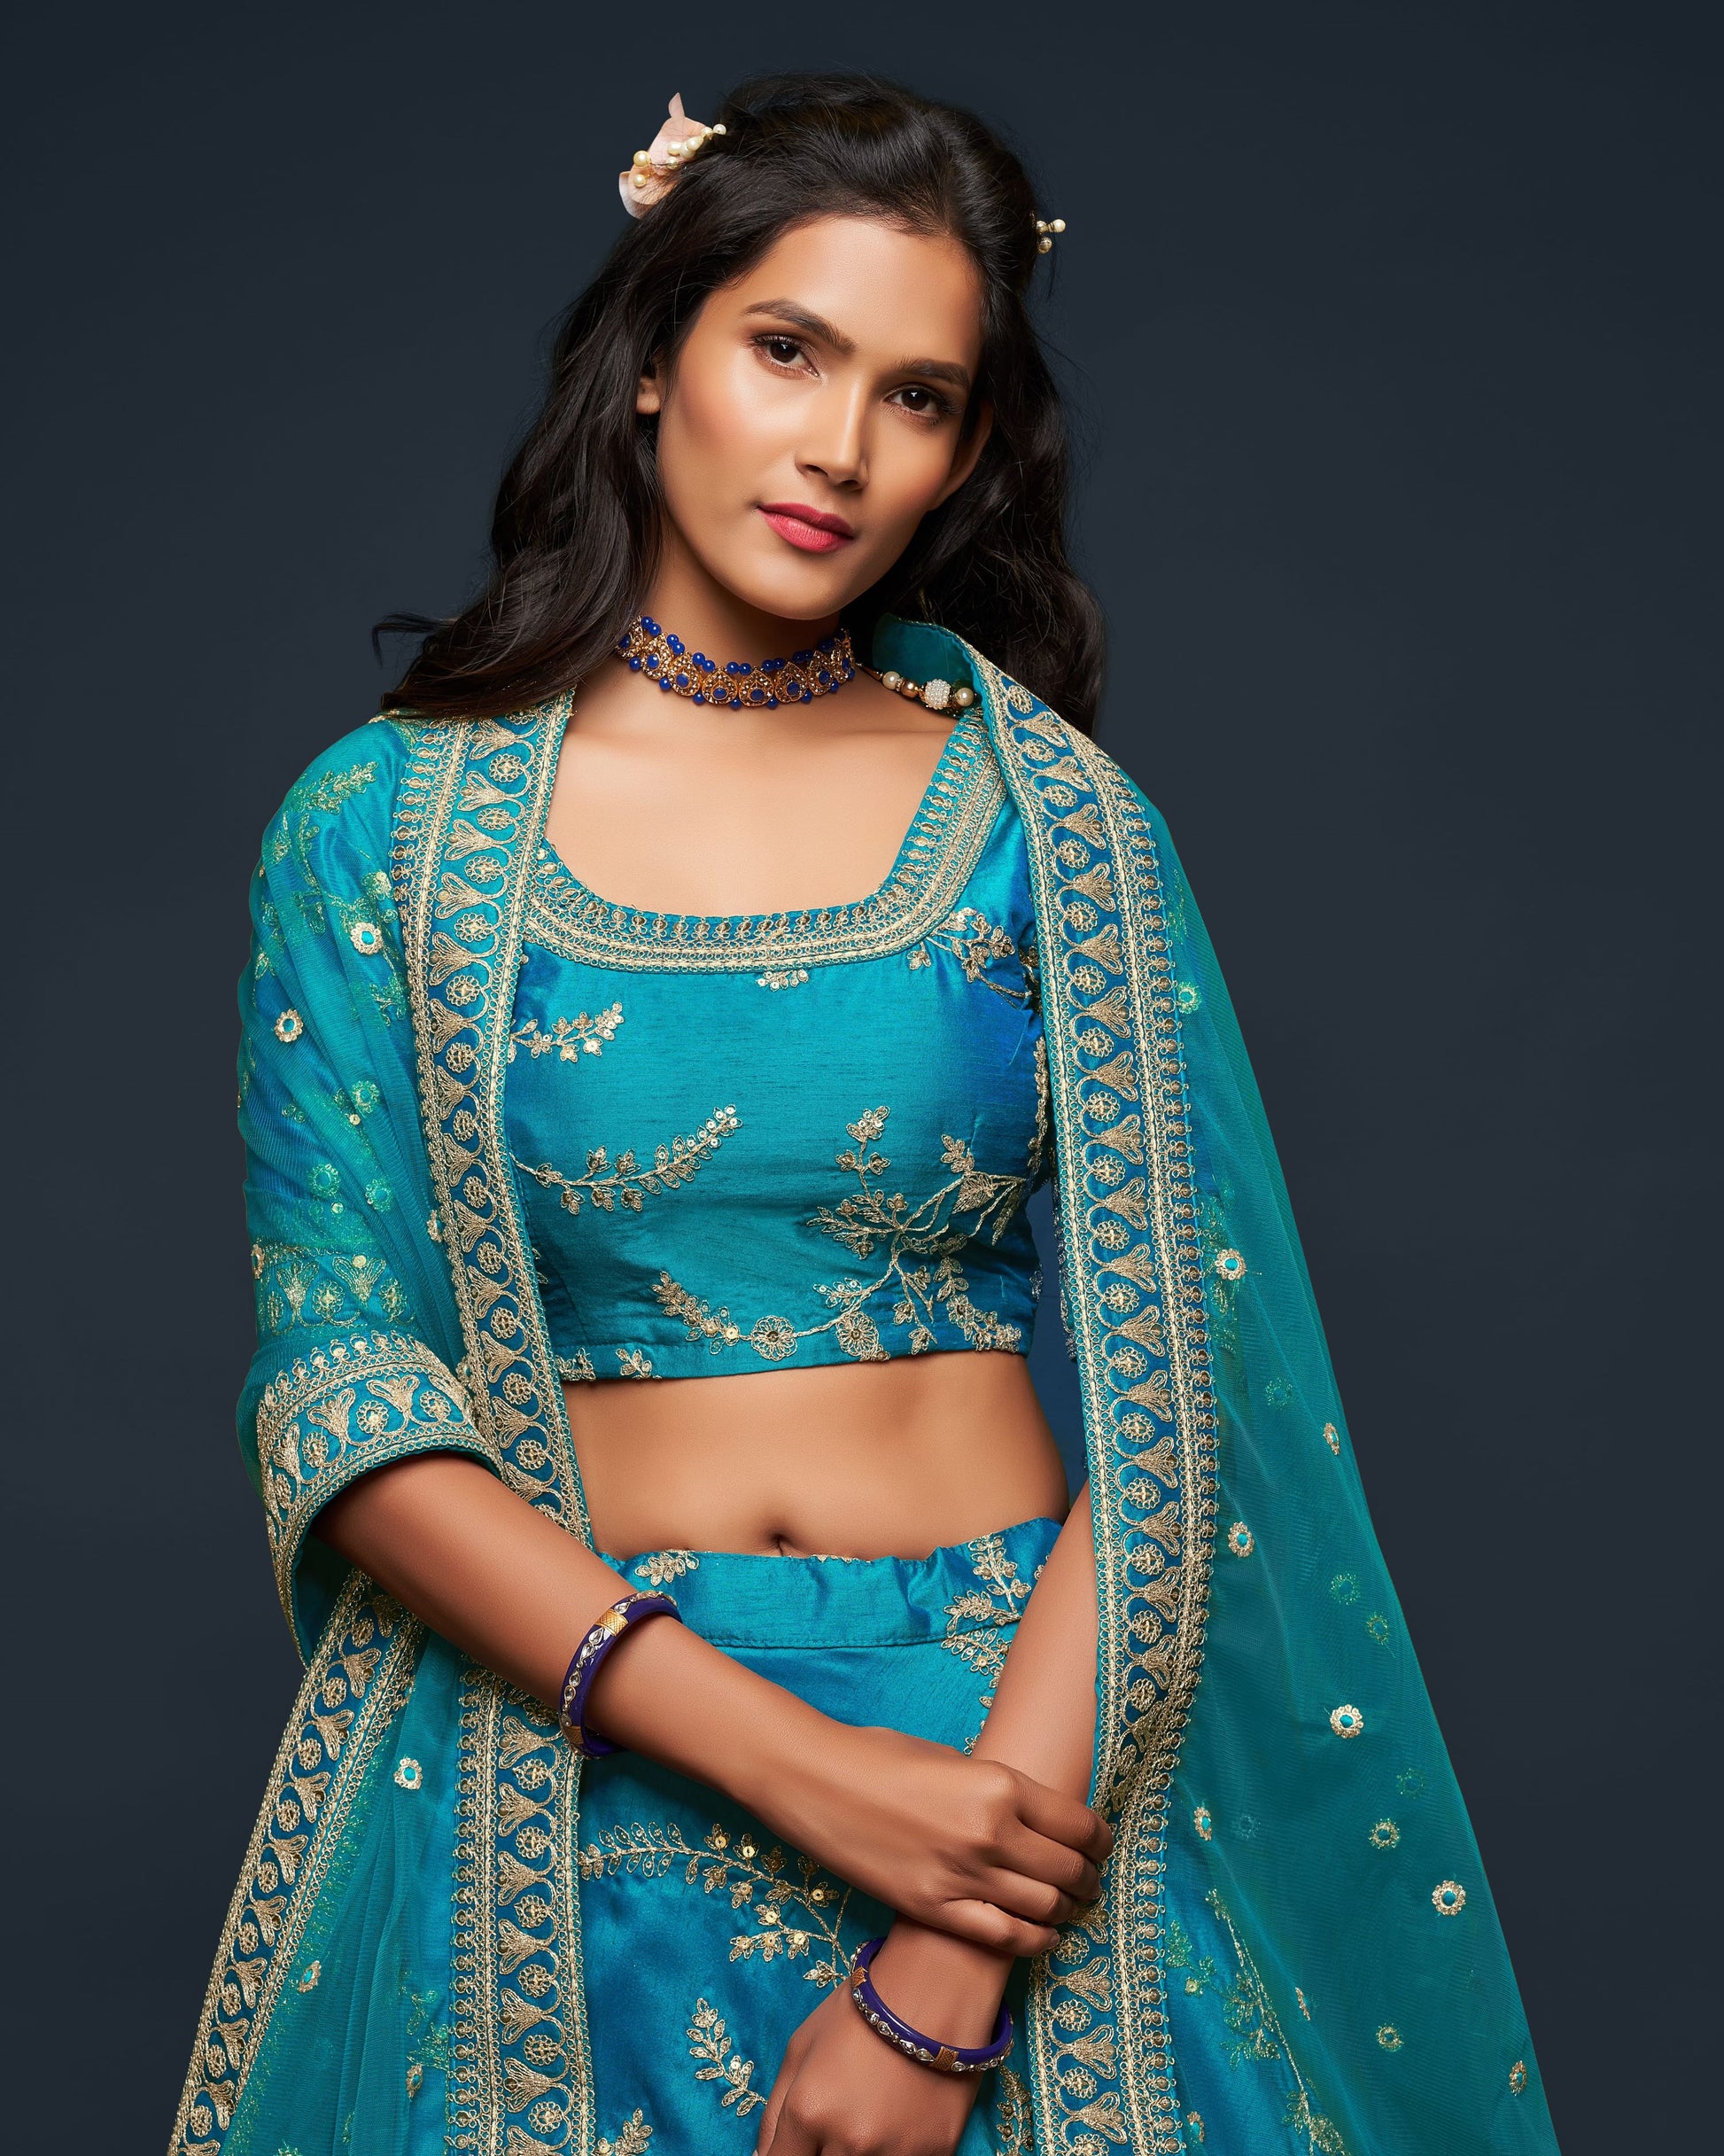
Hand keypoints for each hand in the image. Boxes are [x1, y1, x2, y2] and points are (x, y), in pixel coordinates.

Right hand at [738, 1719, 1109, 1957]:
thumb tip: (1034, 1816)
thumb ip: (998, 1790)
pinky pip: (1004, 1938)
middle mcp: (990, 1833)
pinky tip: (1042, 1935)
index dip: (1100, 1841)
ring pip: (1044, 1908)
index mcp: (1000, 1785)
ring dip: (1066, 1911)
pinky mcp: (934, 1908)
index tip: (1101, 1846)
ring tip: (1069, 1908)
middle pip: (1067, 1871)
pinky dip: (1033, 1940)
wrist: (816, 1780)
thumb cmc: (882, 1756)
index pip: (1078, 1825)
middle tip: (1090, 1881)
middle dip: (1088, 1879)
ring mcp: (962, 1875)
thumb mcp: (954, 1758)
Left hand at [755, 1974, 983, 2155]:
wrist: (936, 1990)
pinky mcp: (936, 2154)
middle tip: (834, 2124)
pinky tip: (897, 2121)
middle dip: (821, 2153)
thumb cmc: (861, 2011)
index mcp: (809, 2113)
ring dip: (857, 2154)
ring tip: (868, 2116)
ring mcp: (895, 2153)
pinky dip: (893, 2152)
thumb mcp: (801, 2048)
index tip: (800, 2143)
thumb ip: (774, 2112)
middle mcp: (850, 2143)